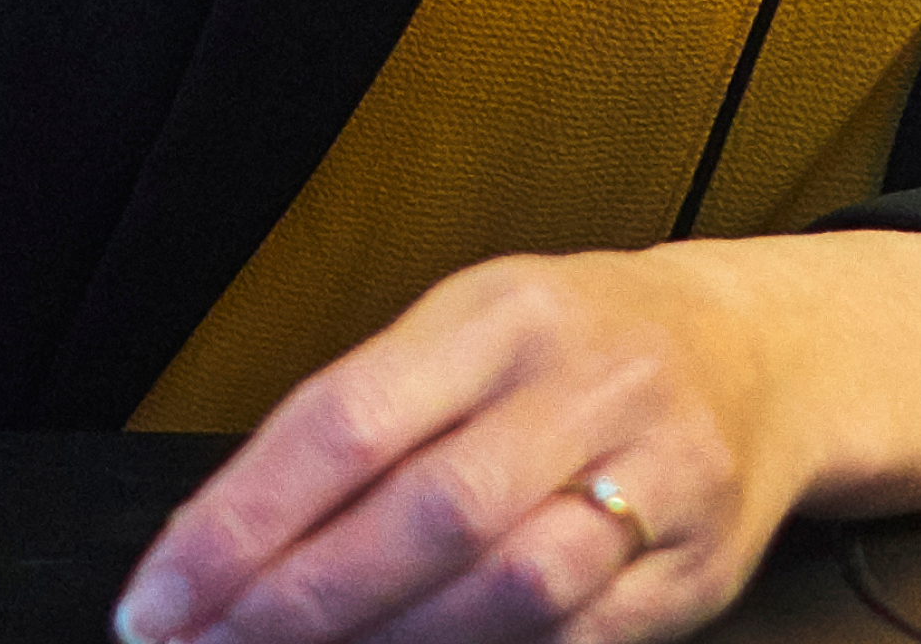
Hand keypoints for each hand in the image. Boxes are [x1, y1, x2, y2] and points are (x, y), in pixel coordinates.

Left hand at [112, 234, 920, 643]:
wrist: (762, 357)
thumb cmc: (578, 349)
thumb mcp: (469, 330)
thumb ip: (362, 422)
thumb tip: (215, 548)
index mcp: (509, 309)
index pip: (349, 418)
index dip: (239, 525)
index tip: (158, 601)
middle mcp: (594, 381)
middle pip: (434, 511)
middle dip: (303, 601)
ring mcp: (661, 476)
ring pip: (515, 585)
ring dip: (390, 643)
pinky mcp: (697, 568)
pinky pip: (577, 637)